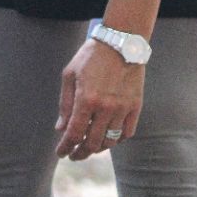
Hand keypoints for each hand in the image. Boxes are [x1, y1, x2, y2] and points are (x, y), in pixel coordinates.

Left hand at [55, 39, 145, 160]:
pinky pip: (126, 133)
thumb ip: (65, 104)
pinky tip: (108, 138)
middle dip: (80, 153)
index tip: (61, 153)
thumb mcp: (70, 75)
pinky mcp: (136, 106)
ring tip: (90, 147)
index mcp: (86, 99)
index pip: (73, 134)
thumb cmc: (91, 56)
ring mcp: (123, 108)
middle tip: (74, 155)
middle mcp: (105, 107)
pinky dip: (116, 140)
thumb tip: (60, 129)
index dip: (65, 147)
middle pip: (92, 143)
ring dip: (97, 148)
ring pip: (110, 141)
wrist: (121, 42)